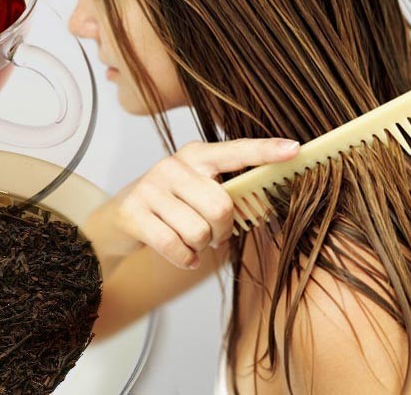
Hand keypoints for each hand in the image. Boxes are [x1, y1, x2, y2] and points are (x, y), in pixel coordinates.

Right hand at [82, 138, 299, 273]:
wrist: (115, 220)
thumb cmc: (166, 206)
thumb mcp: (193, 190)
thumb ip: (223, 192)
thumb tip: (262, 205)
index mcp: (194, 155)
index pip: (234, 151)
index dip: (265, 151)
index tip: (295, 149)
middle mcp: (172, 165)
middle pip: (220, 206)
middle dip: (224, 231)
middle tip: (216, 235)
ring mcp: (150, 188)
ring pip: (199, 231)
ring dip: (201, 246)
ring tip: (191, 241)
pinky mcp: (134, 212)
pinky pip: (176, 247)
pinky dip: (185, 259)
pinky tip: (182, 254)